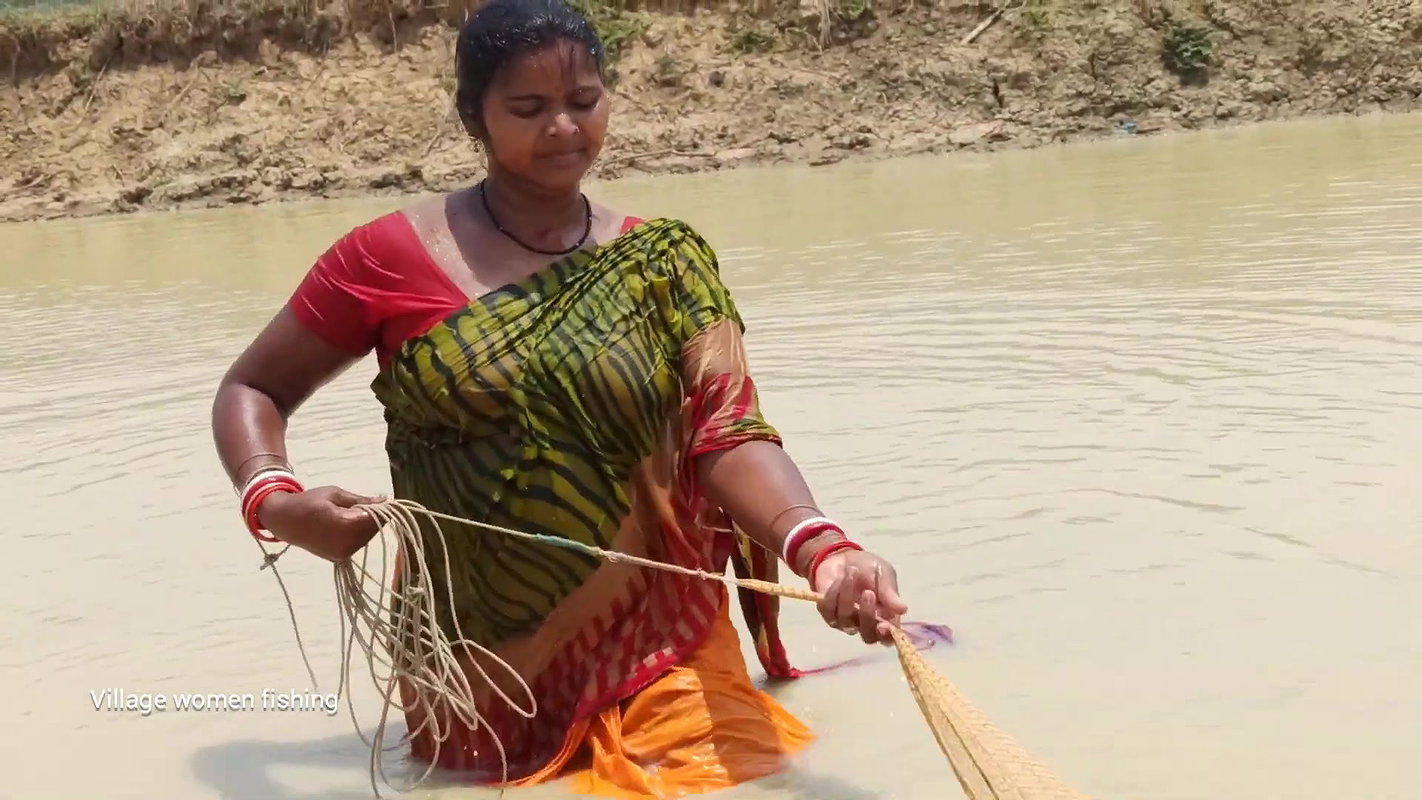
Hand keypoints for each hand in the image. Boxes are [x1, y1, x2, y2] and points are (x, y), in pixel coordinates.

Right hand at [256, 486, 384, 562]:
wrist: (283, 520)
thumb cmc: (308, 501)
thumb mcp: (335, 494)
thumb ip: (362, 500)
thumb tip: (387, 500)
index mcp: (344, 526)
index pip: (376, 518)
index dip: (384, 508)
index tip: (386, 499)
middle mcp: (345, 544)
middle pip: (374, 529)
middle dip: (376, 516)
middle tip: (365, 503)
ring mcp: (342, 554)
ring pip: (368, 537)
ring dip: (367, 525)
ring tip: (350, 512)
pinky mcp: (338, 558)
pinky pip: (358, 543)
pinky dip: (359, 533)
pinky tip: (348, 523)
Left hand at [811, 548, 908, 645]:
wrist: (844, 557)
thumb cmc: (869, 568)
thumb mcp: (883, 574)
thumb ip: (890, 592)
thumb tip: (903, 609)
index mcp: (886, 618)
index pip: (888, 638)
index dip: (886, 636)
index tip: (883, 625)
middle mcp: (866, 624)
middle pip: (867, 636)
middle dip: (867, 615)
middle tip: (868, 592)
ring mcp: (845, 621)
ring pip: (846, 619)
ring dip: (848, 593)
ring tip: (853, 571)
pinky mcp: (828, 613)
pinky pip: (829, 609)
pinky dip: (834, 591)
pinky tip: (839, 578)